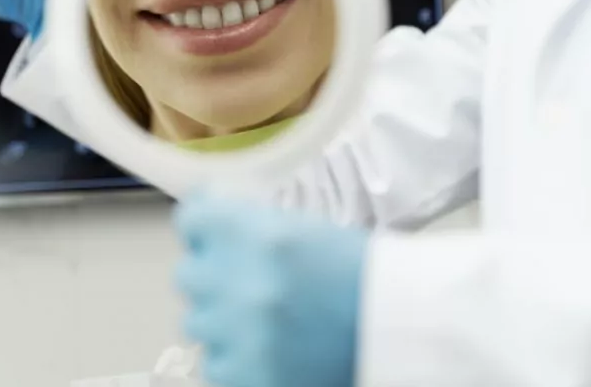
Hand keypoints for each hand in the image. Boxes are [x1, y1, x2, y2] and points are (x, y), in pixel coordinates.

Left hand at [174, 193, 366, 386]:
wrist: (402, 332)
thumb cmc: (364, 278)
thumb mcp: (307, 230)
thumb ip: (250, 226)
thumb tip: (207, 221)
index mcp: (258, 234)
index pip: (192, 220)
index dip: (204, 227)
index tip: (211, 234)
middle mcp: (240, 282)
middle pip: (188, 273)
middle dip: (213, 275)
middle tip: (244, 282)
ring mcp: (239, 334)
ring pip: (197, 321)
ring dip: (222, 320)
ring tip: (264, 322)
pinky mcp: (245, 377)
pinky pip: (215, 364)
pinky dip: (236, 359)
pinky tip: (268, 350)